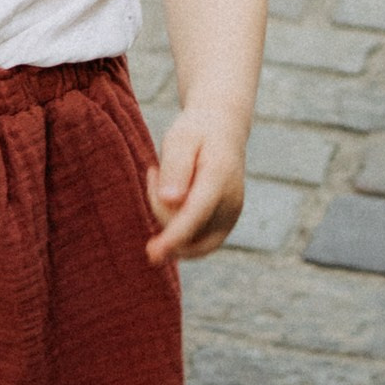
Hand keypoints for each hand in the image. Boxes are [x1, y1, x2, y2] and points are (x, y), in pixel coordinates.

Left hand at [144, 109, 246, 265]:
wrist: (223, 130)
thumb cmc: (196, 132)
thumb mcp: (180, 138)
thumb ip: (176, 168)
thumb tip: (170, 201)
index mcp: (219, 179)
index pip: (195, 214)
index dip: (174, 237)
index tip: (154, 254)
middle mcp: (231, 204)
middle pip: (184, 229)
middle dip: (158, 209)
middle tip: (154, 172)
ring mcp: (230, 218)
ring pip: (186, 238)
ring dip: (165, 214)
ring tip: (163, 177)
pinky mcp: (224, 226)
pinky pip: (191, 238)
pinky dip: (174, 221)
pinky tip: (171, 193)